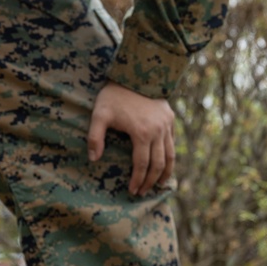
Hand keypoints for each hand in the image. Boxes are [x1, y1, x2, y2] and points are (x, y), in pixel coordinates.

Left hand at [87, 81, 175, 195]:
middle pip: (158, 164)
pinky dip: (170, 155)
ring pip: (171, 155)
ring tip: (161, 183)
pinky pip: (173, 142)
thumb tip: (94, 159)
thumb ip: (95, 137)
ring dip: (166, 172)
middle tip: (144, 191)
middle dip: (151, 180)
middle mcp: (158, 132)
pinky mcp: (170, 119)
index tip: (133, 190)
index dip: (138, 179)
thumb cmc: (114, 95)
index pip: (141, 164)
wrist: (135, 74)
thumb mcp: (99, 114)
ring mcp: (166, 125)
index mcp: (141, 133)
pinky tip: (165, 163)